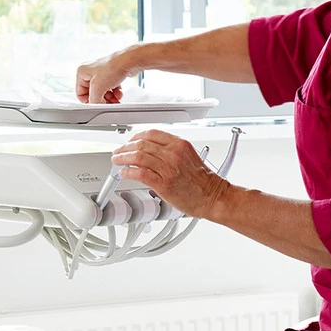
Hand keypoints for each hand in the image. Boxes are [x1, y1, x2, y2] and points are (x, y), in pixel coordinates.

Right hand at [76, 45, 144, 103]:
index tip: (97, 105)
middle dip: (102, 99)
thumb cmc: (113, 67)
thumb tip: (95, 106)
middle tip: (108, 103)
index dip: (89, 101)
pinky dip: (115, 92)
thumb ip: (94, 100)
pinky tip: (119, 93)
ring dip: (110, 98)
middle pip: (93, 93)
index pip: (80, 93)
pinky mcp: (111, 74)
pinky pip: (110, 88)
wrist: (129, 61)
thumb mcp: (98, 87)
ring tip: (115, 99)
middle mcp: (90, 71)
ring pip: (103, 92)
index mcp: (82, 72)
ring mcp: (101, 73)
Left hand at [112, 130, 231, 219]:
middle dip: (125, 147)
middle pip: (142, 143)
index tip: (130, 142)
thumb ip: (171, 152)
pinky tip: (124, 173)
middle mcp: (173, 153)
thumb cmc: (203, 182)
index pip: (151, 133)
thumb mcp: (189, 157)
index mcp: (180, 144)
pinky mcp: (164, 184)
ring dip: (123, 158)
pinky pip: (140, 174)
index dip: (136, 137)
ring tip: (117, 161)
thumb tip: (151, 152)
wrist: (213, 197)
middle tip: (118, 152)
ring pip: (138, 157)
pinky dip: (128, 172)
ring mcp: (168, 168)